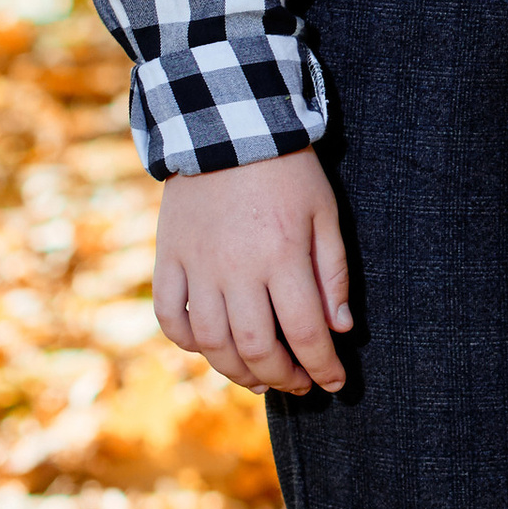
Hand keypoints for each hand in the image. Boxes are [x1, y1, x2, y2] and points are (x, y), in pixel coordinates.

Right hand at [154, 147, 350, 395]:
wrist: (226, 124)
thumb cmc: (288, 170)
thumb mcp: (325, 213)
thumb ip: (334, 273)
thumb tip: (339, 329)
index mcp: (282, 256)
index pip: (305, 333)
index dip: (323, 367)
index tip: (335, 383)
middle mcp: (236, 268)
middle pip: (256, 348)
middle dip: (283, 378)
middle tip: (299, 384)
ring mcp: (197, 265)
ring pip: (211, 343)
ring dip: (238, 372)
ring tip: (260, 379)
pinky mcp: (168, 257)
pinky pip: (170, 316)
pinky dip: (189, 342)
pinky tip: (212, 348)